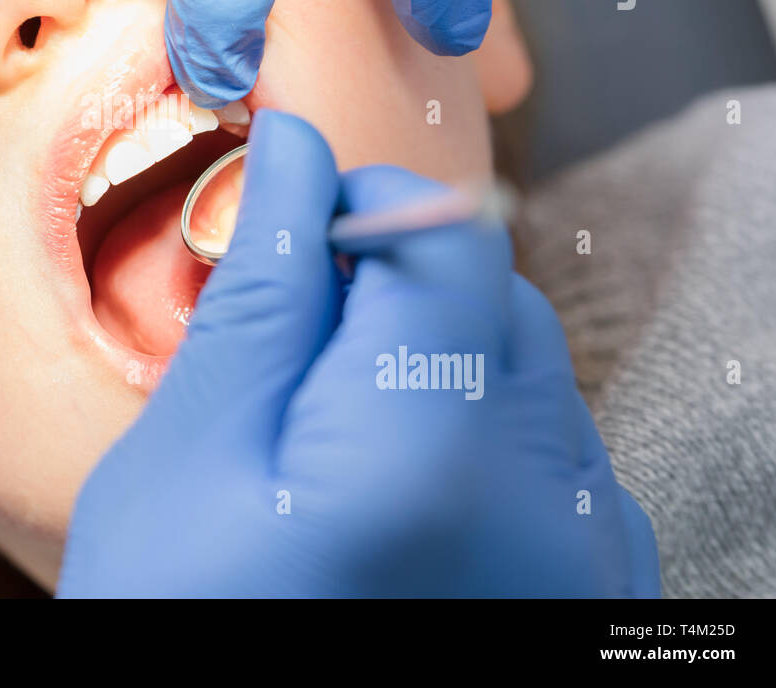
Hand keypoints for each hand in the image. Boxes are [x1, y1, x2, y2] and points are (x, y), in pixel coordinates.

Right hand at [57, 110, 658, 597]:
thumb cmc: (182, 622)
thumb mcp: (188, 454)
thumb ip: (261, 289)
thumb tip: (292, 152)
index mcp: (431, 456)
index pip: (443, 234)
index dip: (357, 203)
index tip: (289, 221)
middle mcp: (551, 507)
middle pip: (491, 295)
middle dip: (387, 287)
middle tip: (289, 349)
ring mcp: (587, 557)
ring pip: (523, 364)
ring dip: (430, 356)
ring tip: (332, 433)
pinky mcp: (592, 587)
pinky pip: (550, 446)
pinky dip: (473, 426)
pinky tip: (390, 482)